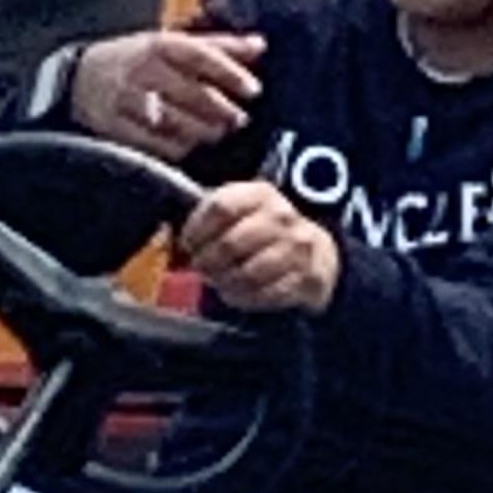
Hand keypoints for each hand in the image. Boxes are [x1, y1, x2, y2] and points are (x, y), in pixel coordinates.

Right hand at [70, 28, 264, 158]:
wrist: (79, 77)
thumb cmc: (139, 59)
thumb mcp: (173, 44)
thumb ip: (217, 46)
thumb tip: (260, 45)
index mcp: (159, 44)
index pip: (200, 55)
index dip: (229, 73)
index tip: (253, 90)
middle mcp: (141, 69)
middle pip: (189, 91)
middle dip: (220, 109)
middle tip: (239, 120)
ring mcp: (125, 98)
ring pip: (172, 119)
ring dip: (201, 130)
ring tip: (216, 133)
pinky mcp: (112, 125)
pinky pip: (151, 142)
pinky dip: (175, 146)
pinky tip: (188, 146)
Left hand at [177, 178, 338, 314]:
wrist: (316, 251)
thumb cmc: (263, 232)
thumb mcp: (240, 212)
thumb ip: (210, 220)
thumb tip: (176, 246)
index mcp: (261, 194)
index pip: (221, 207)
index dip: (197, 229)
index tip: (188, 244)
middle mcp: (283, 217)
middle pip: (231, 243)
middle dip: (207, 261)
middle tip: (201, 269)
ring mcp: (297, 248)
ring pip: (247, 273)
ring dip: (225, 282)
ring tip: (218, 282)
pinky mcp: (307, 277)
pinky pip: (265, 294)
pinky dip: (244, 298)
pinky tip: (235, 294)